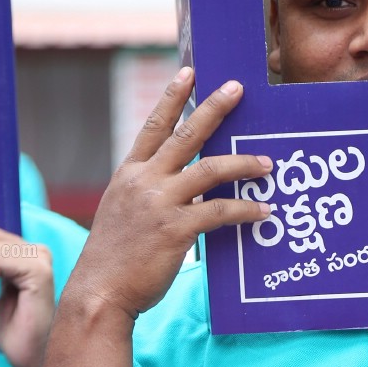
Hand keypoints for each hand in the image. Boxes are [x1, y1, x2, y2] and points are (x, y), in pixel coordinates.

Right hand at [66, 69, 273, 323]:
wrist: (99, 294)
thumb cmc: (112, 261)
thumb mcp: (121, 215)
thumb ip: (145, 195)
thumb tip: (179, 188)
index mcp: (128, 175)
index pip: (153, 126)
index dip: (172, 97)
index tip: (189, 72)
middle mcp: (143, 181)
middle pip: (185, 134)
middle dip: (214, 108)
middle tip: (238, 88)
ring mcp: (159, 203)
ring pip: (210, 169)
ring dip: (244, 163)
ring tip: (268, 163)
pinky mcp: (176, 229)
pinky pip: (221, 212)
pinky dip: (246, 210)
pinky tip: (264, 212)